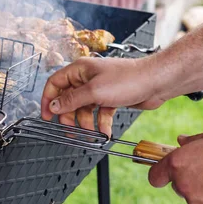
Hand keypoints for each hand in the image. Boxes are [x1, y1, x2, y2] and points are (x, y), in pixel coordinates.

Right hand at [40, 57, 165, 135]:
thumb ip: (71, 100)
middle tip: (69, 130)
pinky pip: (99, 113)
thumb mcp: (94, 91)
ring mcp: (99, 88)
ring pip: (84, 108)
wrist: (156, 81)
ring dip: (85, 123)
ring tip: (89, 134)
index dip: (48, 100)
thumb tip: (53, 106)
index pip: (55, 84)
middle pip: (68, 99)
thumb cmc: (128, 79)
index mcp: (79, 70)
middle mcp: (87, 78)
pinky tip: (104, 133)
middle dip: (68, 116)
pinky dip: (100, 123)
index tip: (46, 116)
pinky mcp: (111, 98)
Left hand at [149, 129, 202, 203]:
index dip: (160, 173)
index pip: (155, 175)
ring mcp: (197, 202)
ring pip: (193, 197)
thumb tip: (181, 141)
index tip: (166, 172)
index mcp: (178, 163)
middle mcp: (183, 184)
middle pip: (177, 185)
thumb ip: (192, 142)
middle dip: (187, 179)